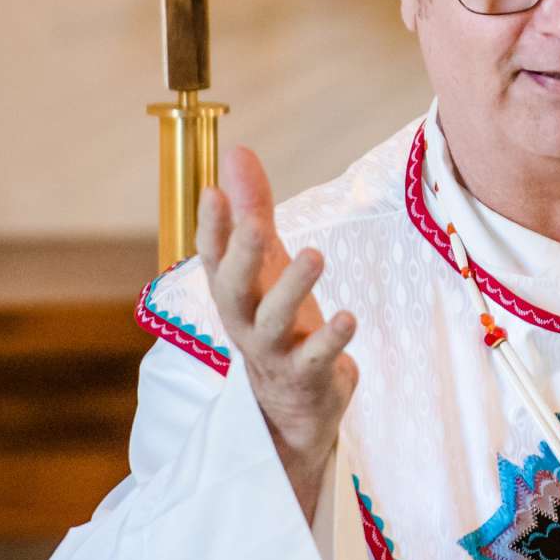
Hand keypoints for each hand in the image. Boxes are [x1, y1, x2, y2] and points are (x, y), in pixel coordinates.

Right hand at [196, 146, 359, 513]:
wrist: (293, 407)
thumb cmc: (278, 322)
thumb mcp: (267, 265)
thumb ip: (255, 210)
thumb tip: (237, 152)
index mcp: (234, 293)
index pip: (212, 258)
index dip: (211, 228)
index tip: (214, 192)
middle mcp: (245, 322)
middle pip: (232, 291)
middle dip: (241, 257)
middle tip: (254, 224)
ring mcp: (274, 352)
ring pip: (272, 322)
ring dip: (292, 289)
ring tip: (316, 255)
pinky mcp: (307, 377)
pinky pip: (315, 358)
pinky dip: (331, 339)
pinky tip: (348, 317)